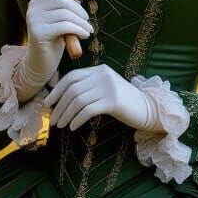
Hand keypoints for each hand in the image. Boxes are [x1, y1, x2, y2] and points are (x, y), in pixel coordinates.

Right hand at [15, 0, 92, 99]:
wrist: (40, 63)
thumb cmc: (54, 40)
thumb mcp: (60, 19)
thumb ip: (67, 5)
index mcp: (38, 2)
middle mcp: (33, 8)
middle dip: (79, 9)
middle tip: (87, 20)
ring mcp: (34, 20)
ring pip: (64, 13)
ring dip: (81, 21)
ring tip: (88, 30)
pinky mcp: (39, 33)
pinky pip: (64, 26)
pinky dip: (78, 29)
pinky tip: (84, 35)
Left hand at [45, 65, 159, 132]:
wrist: (149, 110)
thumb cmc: (125, 103)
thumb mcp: (106, 89)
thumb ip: (89, 88)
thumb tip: (62, 98)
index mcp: (100, 70)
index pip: (72, 76)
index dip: (57, 90)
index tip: (48, 103)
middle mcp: (103, 75)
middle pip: (72, 89)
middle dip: (59, 106)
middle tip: (52, 119)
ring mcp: (108, 87)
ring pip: (77, 101)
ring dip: (66, 115)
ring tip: (60, 125)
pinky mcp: (113, 101)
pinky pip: (87, 110)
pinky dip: (77, 119)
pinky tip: (73, 127)